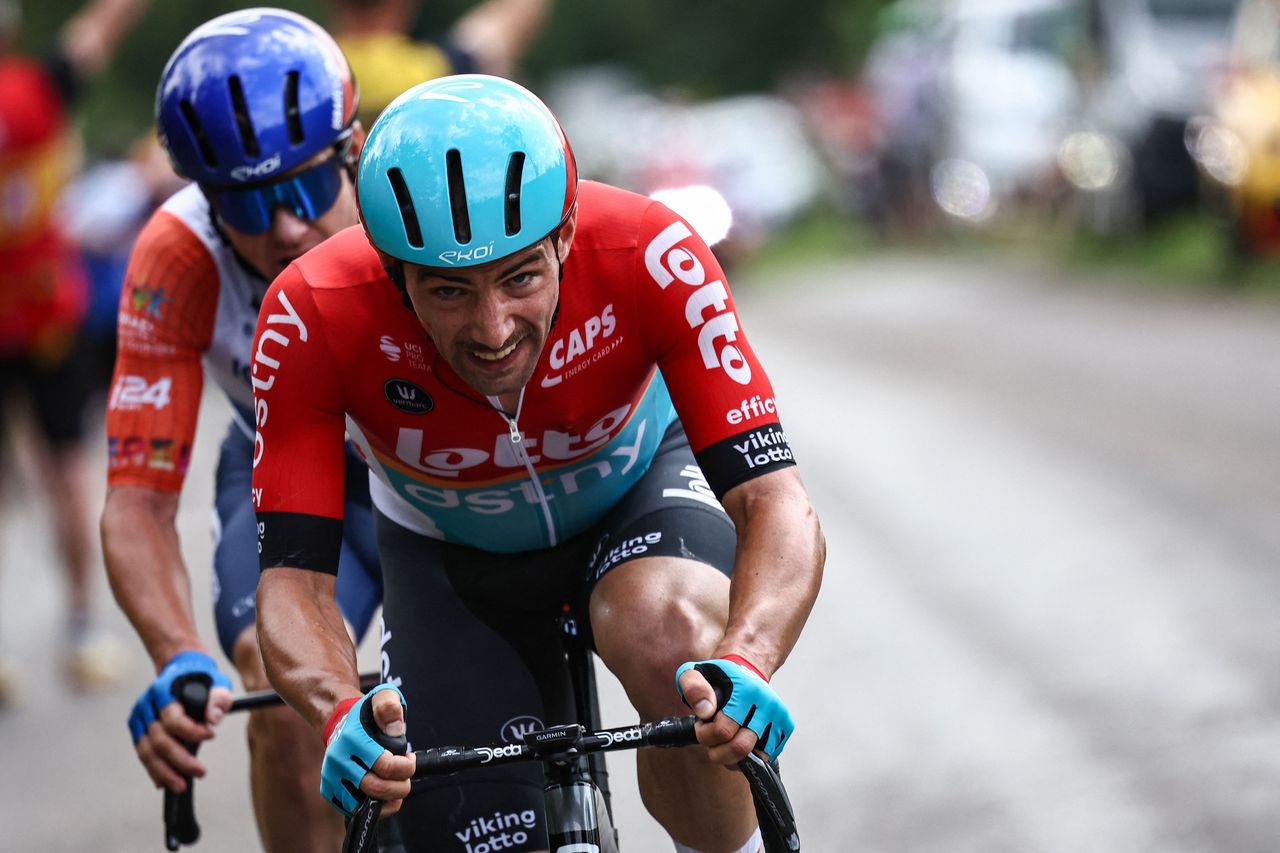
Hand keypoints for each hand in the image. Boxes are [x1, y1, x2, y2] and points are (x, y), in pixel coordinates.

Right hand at [127, 650, 232, 791]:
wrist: (180, 669)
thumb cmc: (201, 677)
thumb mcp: (216, 680)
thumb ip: (218, 697)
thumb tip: (213, 718)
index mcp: (163, 691)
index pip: (173, 719)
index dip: (191, 732)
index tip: (212, 736)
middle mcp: (146, 706)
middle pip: (158, 740)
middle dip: (179, 760)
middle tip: (200, 773)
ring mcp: (139, 718)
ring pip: (146, 751)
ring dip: (163, 772)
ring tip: (181, 786)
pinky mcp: (138, 728)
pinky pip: (143, 753)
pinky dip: (154, 769)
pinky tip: (164, 783)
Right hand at [321, 684, 415, 816]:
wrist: (339, 722)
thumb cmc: (366, 713)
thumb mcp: (383, 697)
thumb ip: (389, 707)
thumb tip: (394, 730)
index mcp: (352, 739)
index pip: (385, 766)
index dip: (405, 767)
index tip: (409, 758)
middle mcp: (338, 761)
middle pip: (376, 788)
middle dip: (400, 786)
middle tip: (405, 776)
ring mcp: (332, 778)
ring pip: (365, 805)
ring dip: (388, 800)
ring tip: (396, 785)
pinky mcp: (329, 791)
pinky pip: (354, 811)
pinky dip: (374, 808)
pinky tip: (384, 796)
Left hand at [676, 657, 793, 763]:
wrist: (747, 668)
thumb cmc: (719, 676)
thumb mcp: (695, 673)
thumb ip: (693, 688)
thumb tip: (706, 711)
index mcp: (746, 690)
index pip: (723, 731)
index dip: (705, 734)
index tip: (702, 724)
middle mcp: (767, 704)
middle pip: (740, 748)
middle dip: (718, 750)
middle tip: (712, 736)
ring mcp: (779, 717)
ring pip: (755, 758)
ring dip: (733, 756)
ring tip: (726, 739)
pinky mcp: (785, 727)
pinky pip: (765, 757)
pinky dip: (748, 757)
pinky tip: (739, 740)